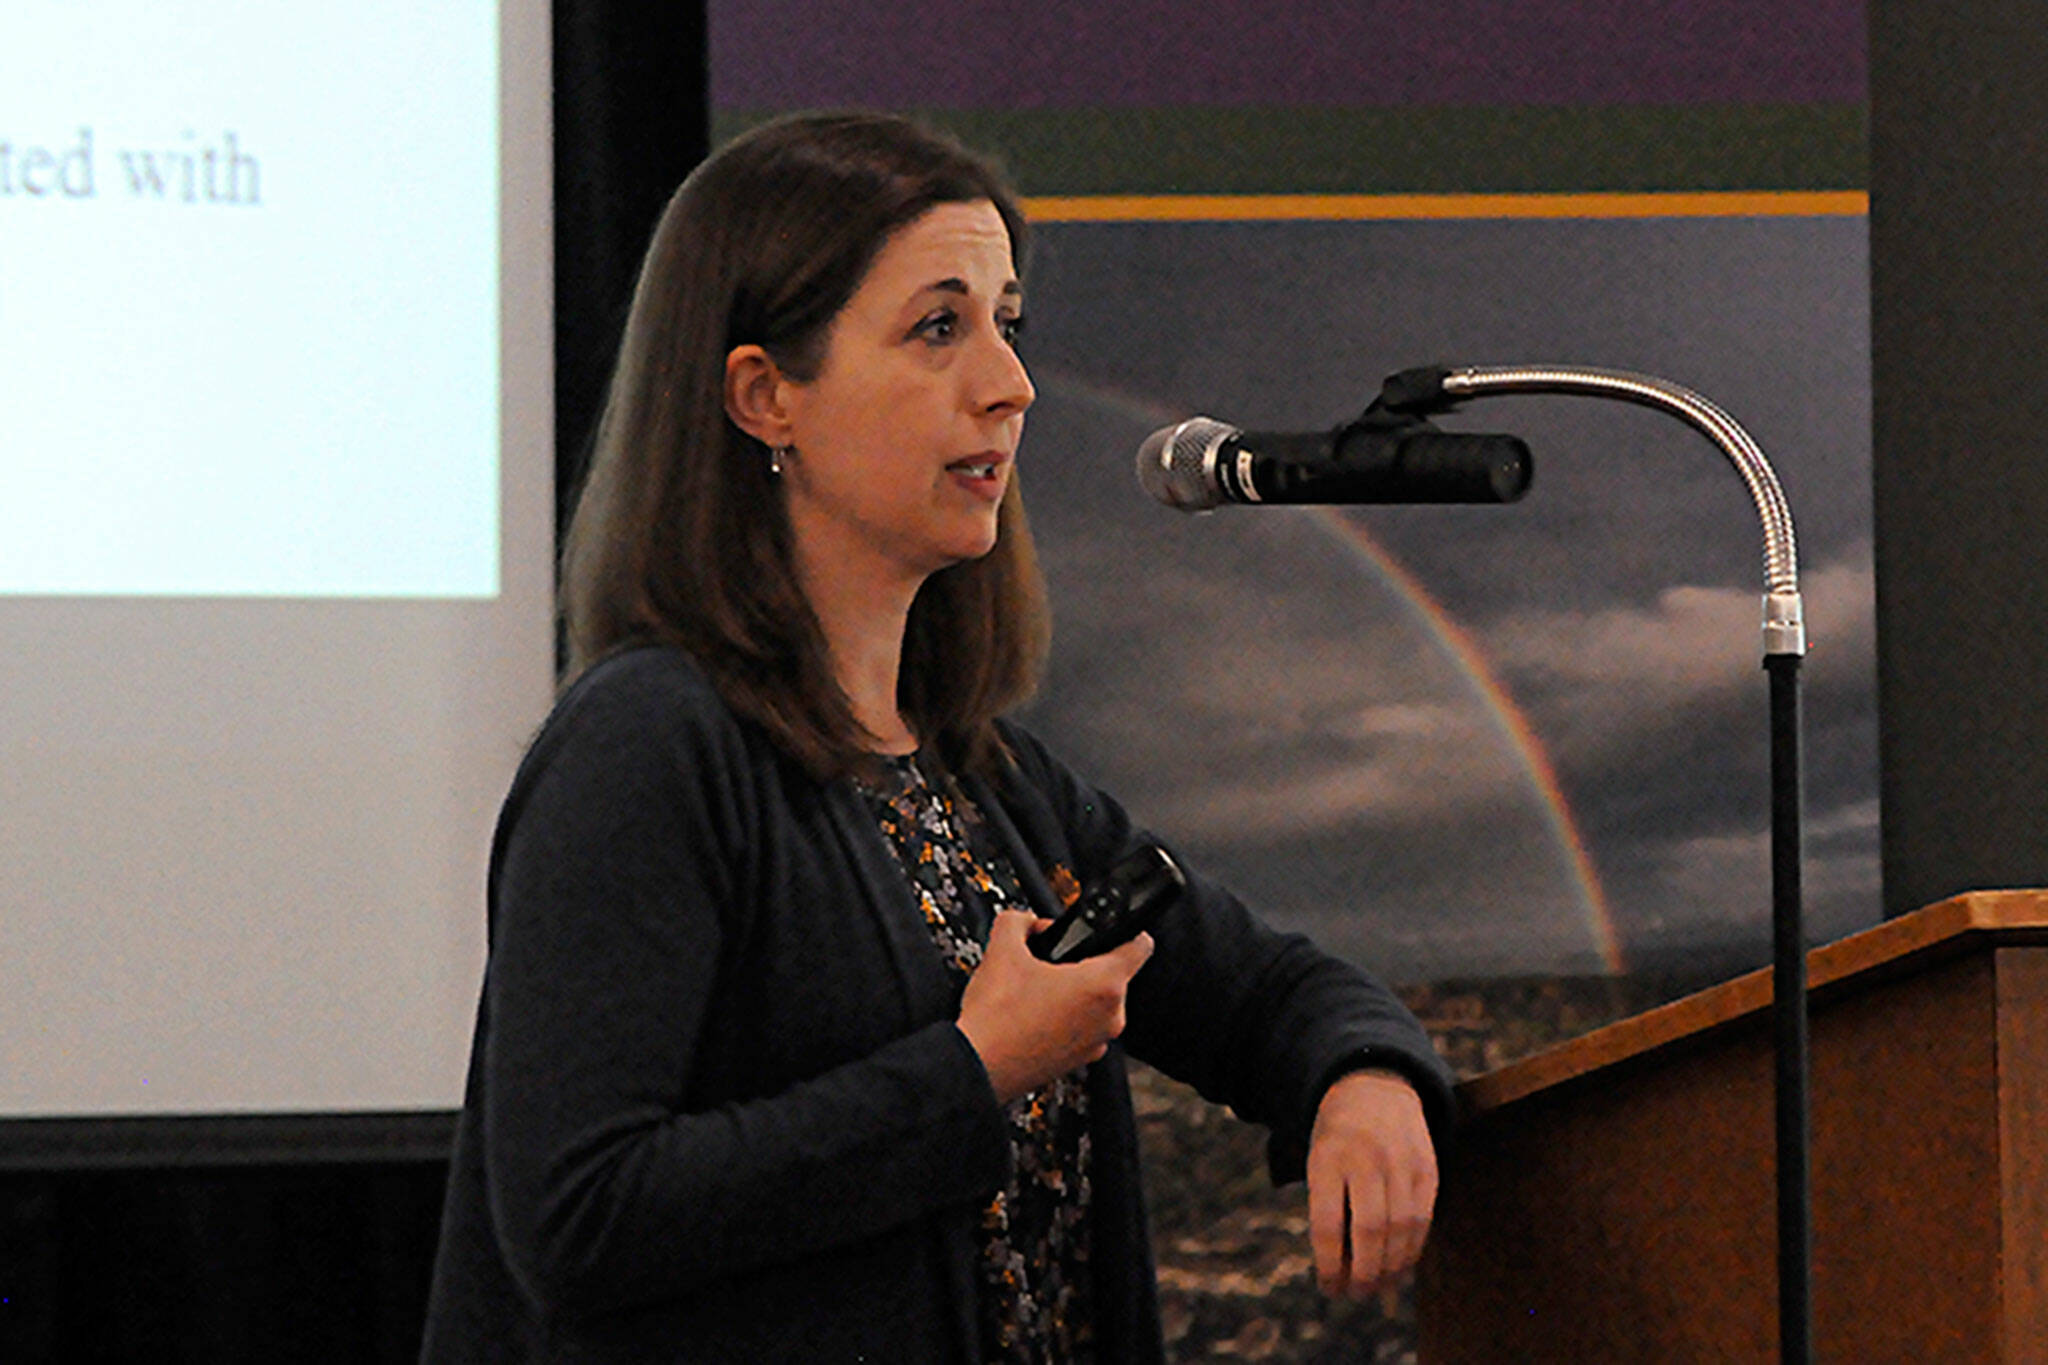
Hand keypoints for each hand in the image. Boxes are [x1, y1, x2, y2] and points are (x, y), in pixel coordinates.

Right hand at [956, 910, 1153, 1102]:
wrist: (976, 1067)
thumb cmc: (996, 1019)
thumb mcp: (1002, 950)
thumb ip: (1019, 921)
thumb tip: (1028, 922)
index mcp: (1103, 986)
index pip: (1139, 946)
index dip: (1127, 930)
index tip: (1113, 930)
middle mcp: (1110, 1018)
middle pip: (1112, 976)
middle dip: (1084, 964)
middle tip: (1051, 962)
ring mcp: (1096, 1043)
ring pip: (1096, 1004)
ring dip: (1074, 994)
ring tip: (1036, 991)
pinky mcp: (1080, 1061)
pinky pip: (1082, 1029)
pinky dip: (1065, 1019)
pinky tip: (1034, 1016)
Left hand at [1306, 1068, 1437, 1298]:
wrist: (1373, 1085)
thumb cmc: (1337, 1139)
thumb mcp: (1318, 1164)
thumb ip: (1328, 1212)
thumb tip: (1339, 1273)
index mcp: (1328, 1158)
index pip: (1328, 1224)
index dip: (1329, 1265)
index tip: (1330, 1290)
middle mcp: (1366, 1158)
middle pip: (1370, 1230)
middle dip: (1365, 1272)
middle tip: (1358, 1295)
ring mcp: (1401, 1160)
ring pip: (1402, 1228)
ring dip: (1393, 1267)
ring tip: (1381, 1287)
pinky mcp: (1428, 1166)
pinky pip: (1424, 1217)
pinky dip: (1414, 1248)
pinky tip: (1402, 1264)